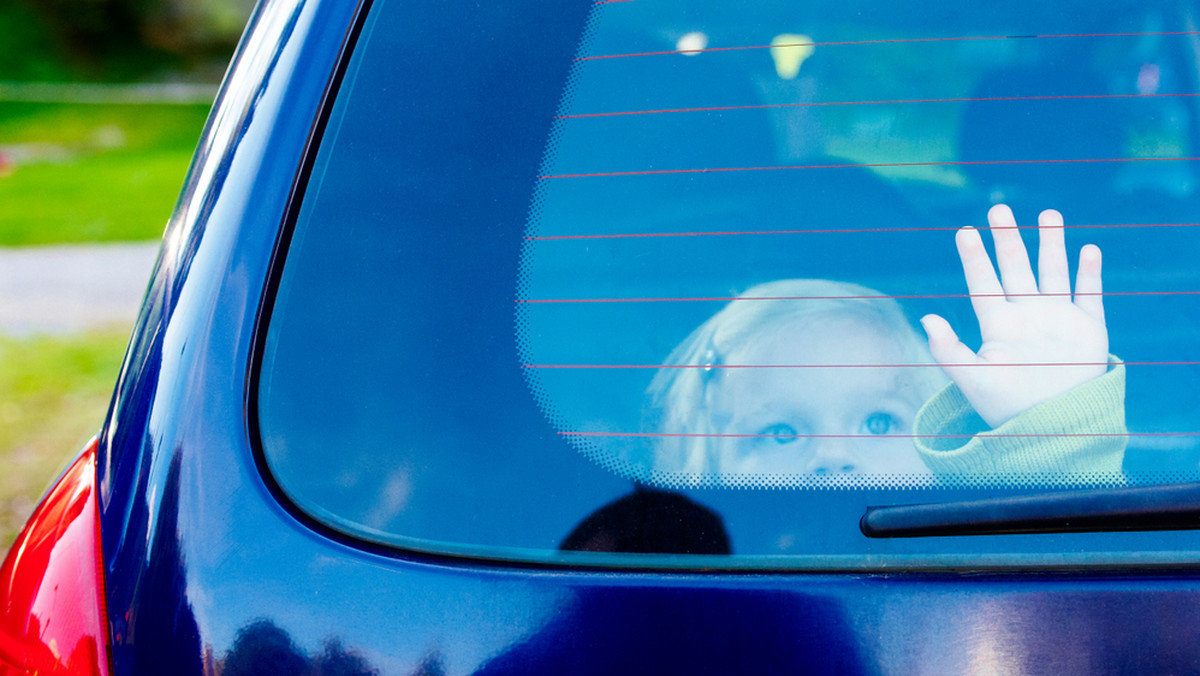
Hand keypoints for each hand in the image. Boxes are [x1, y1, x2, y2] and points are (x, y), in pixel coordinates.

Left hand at [920, 204, 1108, 427]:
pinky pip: (1091, 295)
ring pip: (1053, 272)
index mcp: (998, 325)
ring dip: (1051, 244)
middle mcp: (1027, 316)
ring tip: (1048, 213)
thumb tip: (927, 318)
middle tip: (998, 208)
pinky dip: (1090, 273)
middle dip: (1009, 239)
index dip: (975, 257)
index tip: (964, 231)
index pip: (984, 283)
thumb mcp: (973, 380)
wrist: (1053, 428)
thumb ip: (948, 350)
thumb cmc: (1008, 408)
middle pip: (1016, 268)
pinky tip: (1088, 250)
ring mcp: (1058, 319)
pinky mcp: (1088, 329)